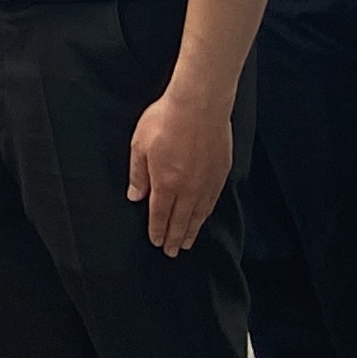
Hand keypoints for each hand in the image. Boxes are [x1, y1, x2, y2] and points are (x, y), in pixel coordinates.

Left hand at [127, 91, 235, 252]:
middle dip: (174, 237)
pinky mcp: (221, 173)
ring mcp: (207, 182)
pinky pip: (213, 201)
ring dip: (192, 230)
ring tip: (187, 243)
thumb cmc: (165, 120)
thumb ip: (138, 174)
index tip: (156, 242)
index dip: (157, 230)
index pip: (159, 214)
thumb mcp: (139, 145)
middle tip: (171, 252)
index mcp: (165, 183)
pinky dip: (206, 213)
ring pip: (198, 214)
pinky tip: (204, 216)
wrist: (199, 106)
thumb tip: (135, 196)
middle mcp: (188, 188)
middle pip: (180, 220)